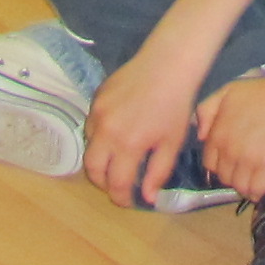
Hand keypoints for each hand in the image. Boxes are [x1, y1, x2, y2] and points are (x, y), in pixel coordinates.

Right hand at [81, 47, 206, 209]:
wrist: (167, 63)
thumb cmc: (175, 104)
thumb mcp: (172, 142)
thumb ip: (158, 172)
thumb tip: (147, 198)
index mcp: (128, 145)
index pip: (115, 184)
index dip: (121, 198)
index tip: (128, 200)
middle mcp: (106, 131)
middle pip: (92, 170)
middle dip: (103, 183)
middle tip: (118, 184)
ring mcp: (97, 113)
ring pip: (88, 147)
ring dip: (100, 159)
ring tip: (117, 159)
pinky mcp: (95, 98)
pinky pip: (90, 126)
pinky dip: (98, 137)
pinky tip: (115, 134)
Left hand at [193, 63, 264, 203]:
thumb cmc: (261, 92)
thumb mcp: (226, 92)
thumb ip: (206, 111)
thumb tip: (201, 137)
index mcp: (217, 135)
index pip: (210, 164)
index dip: (221, 164)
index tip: (232, 161)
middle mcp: (229, 151)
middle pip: (225, 178)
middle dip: (234, 175)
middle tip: (247, 168)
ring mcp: (248, 161)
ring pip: (240, 187)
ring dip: (247, 185)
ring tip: (257, 177)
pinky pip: (257, 191)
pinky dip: (260, 191)